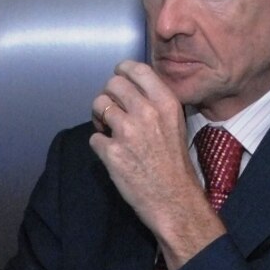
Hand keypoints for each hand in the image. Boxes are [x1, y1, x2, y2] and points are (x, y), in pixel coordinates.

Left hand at [89, 60, 224, 269]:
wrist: (174, 200)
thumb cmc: (175, 164)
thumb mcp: (175, 123)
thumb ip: (155, 103)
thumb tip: (131, 89)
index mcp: (165, 102)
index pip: (135, 68)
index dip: (121, 72)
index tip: (119, 80)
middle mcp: (147, 112)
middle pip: (112, 84)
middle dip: (109, 96)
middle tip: (112, 111)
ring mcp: (128, 132)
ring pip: (98, 105)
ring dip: (99, 117)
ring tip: (109, 131)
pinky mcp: (112, 153)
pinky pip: (94, 138)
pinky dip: (100, 146)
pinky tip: (113, 154)